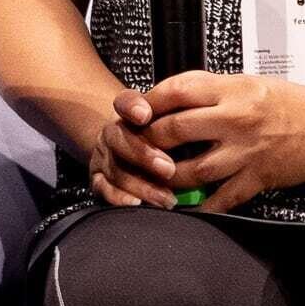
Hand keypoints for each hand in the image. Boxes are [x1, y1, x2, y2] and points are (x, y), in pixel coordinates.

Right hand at [81, 83, 190, 206]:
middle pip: (119, 138)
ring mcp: (105, 155)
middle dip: (143, 155)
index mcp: (131, 111)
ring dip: (141, 185)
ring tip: (167, 198)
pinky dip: (119, 197)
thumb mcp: (176, 123)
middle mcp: (114, 131)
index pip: (126, 102)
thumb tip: (206, 134)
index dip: (132, 107)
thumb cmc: (164, 135)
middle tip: (169, 169)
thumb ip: (184, 124)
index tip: (144, 115)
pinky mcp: (99, 177)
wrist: (134, 144)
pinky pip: (103, 188)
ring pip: (115, 168)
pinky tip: (137, 204)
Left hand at [139, 68, 304, 208]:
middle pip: (176, 130)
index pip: (177, 90)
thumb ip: (210, 89)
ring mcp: (247, 152)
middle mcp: (237, 119)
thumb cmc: (289, 102)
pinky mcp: (258, 178)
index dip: (149, 101)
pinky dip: (202, 205)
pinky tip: (185, 206)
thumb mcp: (248, 82)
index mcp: (233, 90)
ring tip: (153, 177)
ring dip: (167, 177)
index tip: (135, 110)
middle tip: (135, 146)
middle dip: (148, 140)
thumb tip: (170, 97)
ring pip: (193, 169)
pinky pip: (223, 197)